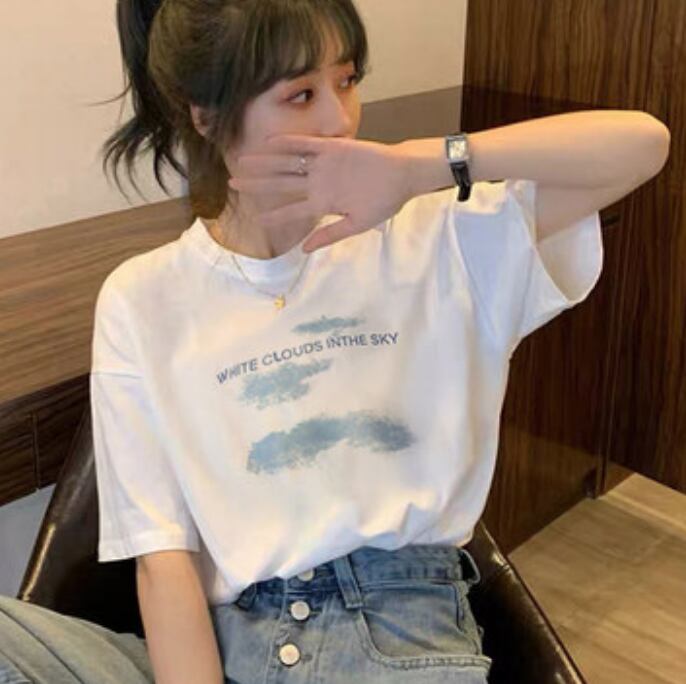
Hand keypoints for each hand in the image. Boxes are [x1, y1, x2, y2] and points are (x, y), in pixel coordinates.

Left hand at [227, 134, 413, 252]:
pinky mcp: (331, 148)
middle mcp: (318, 183)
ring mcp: (323, 165)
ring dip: (265, 163)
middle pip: (281, 184)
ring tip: (243, 162)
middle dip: (258, 185)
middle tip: (232, 184)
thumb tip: (305, 250)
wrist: (403, 175)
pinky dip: (288, 142)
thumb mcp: (358, 225)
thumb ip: (330, 235)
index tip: (254, 220)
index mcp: (324, 203)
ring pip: (287, 163)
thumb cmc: (384, 202)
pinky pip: (305, 144)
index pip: (292, 211)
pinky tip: (268, 142)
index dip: (273, 215)